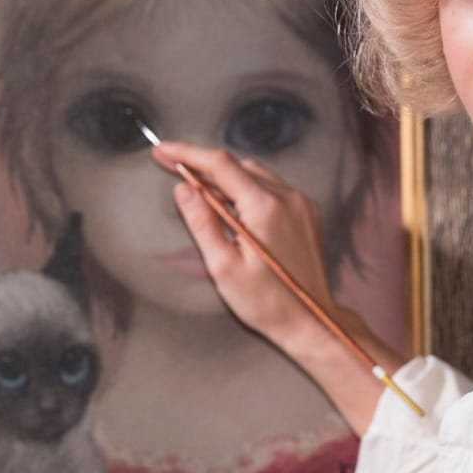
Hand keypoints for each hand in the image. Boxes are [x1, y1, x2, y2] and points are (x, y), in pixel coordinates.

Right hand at [153, 141, 344, 350]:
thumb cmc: (266, 302)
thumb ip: (202, 222)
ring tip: (199, 189)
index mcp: (265, 207)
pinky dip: (248, 188)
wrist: (310, 321)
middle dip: (203, 165)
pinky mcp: (307, 213)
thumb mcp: (223, 267)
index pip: (220, 164)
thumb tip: (183, 188)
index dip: (187, 154)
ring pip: (255, 174)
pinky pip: (272, 187)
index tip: (161, 151)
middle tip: (172, 168)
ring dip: (226, 176)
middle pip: (237, 166)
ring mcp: (301, 203)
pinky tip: (232, 205)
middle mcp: (287, 197)